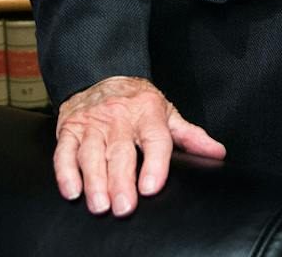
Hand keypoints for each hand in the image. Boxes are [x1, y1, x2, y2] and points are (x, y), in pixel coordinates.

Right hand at [53, 75, 226, 216]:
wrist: (99, 73)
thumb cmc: (136, 101)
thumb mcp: (166, 112)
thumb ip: (189, 135)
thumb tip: (217, 152)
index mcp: (147, 112)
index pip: (154, 139)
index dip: (154, 164)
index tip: (151, 188)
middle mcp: (118, 117)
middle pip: (119, 151)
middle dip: (120, 180)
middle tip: (123, 207)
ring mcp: (92, 122)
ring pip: (91, 153)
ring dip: (94, 180)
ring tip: (100, 205)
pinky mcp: (69, 128)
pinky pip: (64, 151)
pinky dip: (65, 171)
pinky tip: (72, 191)